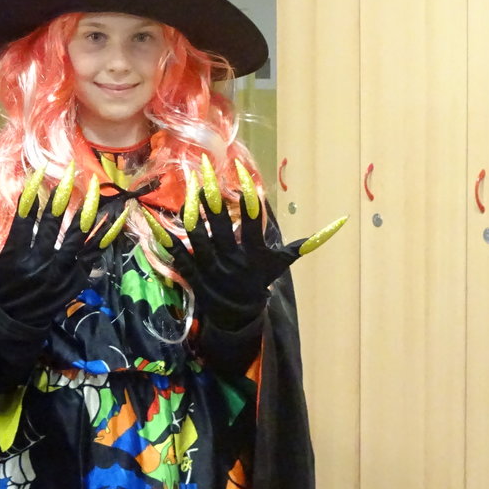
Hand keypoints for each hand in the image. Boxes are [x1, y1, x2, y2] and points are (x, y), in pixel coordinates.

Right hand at [0, 165, 123, 327]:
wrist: (21, 325)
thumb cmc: (2, 292)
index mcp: (17, 257)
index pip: (24, 222)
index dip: (30, 197)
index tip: (37, 174)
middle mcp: (41, 263)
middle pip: (53, 227)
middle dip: (60, 199)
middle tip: (68, 173)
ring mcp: (62, 271)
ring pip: (78, 238)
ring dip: (88, 213)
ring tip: (95, 190)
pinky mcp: (77, 277)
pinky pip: (95, 254)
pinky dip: (107, 236)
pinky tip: (117, 217)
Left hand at [158, 157, 346, 330]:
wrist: (238, 318)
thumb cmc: (260, 283)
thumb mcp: (280, 266)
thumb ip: (301, 246)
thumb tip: (337, 226)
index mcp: (254, 255)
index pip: (252, 222)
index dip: (248, 197)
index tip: (241, 171)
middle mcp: (232, 260)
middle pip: (221, 226)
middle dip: (213, 198)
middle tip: (205, 170)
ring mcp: (210, 268)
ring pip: (197, 238)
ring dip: (192, 213)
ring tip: (190, 189)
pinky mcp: (191, 275)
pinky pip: (174, 255)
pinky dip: (162, 239)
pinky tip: (151, 219)